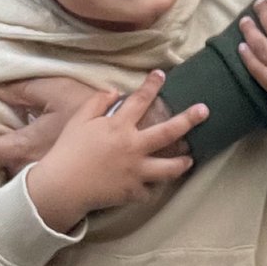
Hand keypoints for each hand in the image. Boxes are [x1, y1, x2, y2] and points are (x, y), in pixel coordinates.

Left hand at [0, 74, 167, 172]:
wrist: (131, 137)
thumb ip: (23, 90)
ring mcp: (42, 180)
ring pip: (7, 176)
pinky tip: (14, 158)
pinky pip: (28, 180)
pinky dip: (15, 170)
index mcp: (24, 147)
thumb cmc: (95, 113)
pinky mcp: (56, 181)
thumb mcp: (57, 92)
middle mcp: (27, 170)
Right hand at [23, 71, 206, 232]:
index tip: (162, 74)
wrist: (61, 186)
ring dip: (181, 162)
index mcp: (119, 126)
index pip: (140, 100)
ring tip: (189, 159)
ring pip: (168, 167)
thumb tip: (115, 92)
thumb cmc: (68, 150)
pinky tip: (155, 186)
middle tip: (205, 110)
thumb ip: (98, 103)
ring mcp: (135, 171)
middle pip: (168, 131)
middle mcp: (133, 146)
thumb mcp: (79, 120)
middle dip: (189, 120)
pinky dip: (150, 189)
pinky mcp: (132, 191)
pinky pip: (148, 191)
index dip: (152, 85)